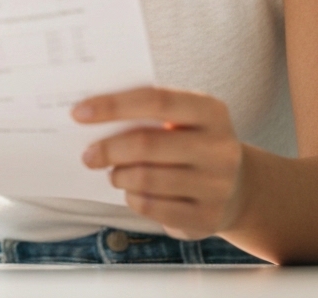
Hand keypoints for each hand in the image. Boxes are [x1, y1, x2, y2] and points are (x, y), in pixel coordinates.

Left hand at [72, 87, 247, 240]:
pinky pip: (151, 207)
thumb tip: (90, 114)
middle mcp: (220, 147)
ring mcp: (217, 185)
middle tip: (88, 155)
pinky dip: (132, 198)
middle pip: (146, 144)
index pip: (157, 100)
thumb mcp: (183, 121)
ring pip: (145, 179)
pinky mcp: (206, 218)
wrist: (238, 188)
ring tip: (114, 173)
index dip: (114, 105)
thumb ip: (147, 113)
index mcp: (211, 111)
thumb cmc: (191, 144)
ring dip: (119, 175)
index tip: (78, 112)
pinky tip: (132, 192)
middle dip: (108, 149)